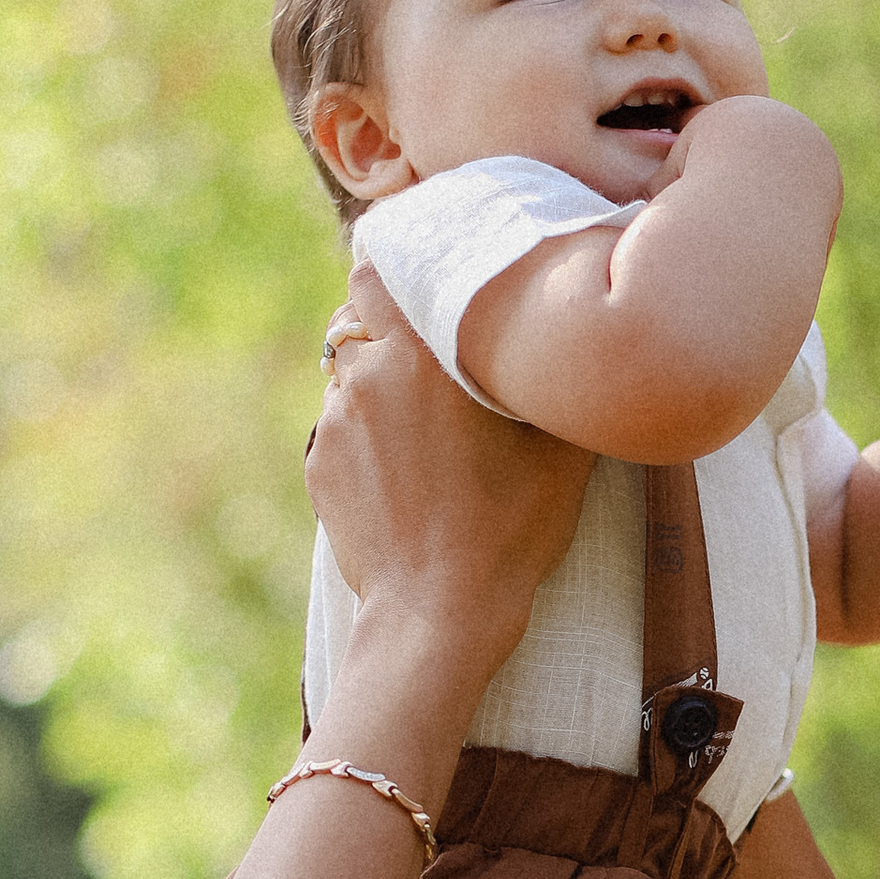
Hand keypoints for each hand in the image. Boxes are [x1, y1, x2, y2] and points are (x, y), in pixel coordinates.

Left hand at [309, 267, 594, 672]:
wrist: (442, 611)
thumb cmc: (513, 527)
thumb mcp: (560, 445)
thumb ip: (546, 372)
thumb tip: (557, 329)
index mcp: (426, 349)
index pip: (379, 267)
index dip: (397, 270)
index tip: (424, 285)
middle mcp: (370, 370)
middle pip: (358, 314)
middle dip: (385, 327)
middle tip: (429, 362)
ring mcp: (337, 418)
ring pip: (349, 372)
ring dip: (378, 383)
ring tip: (424, 431)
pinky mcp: (319, 461)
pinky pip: (340, 425)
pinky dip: (366, 436)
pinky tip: (405, 476)